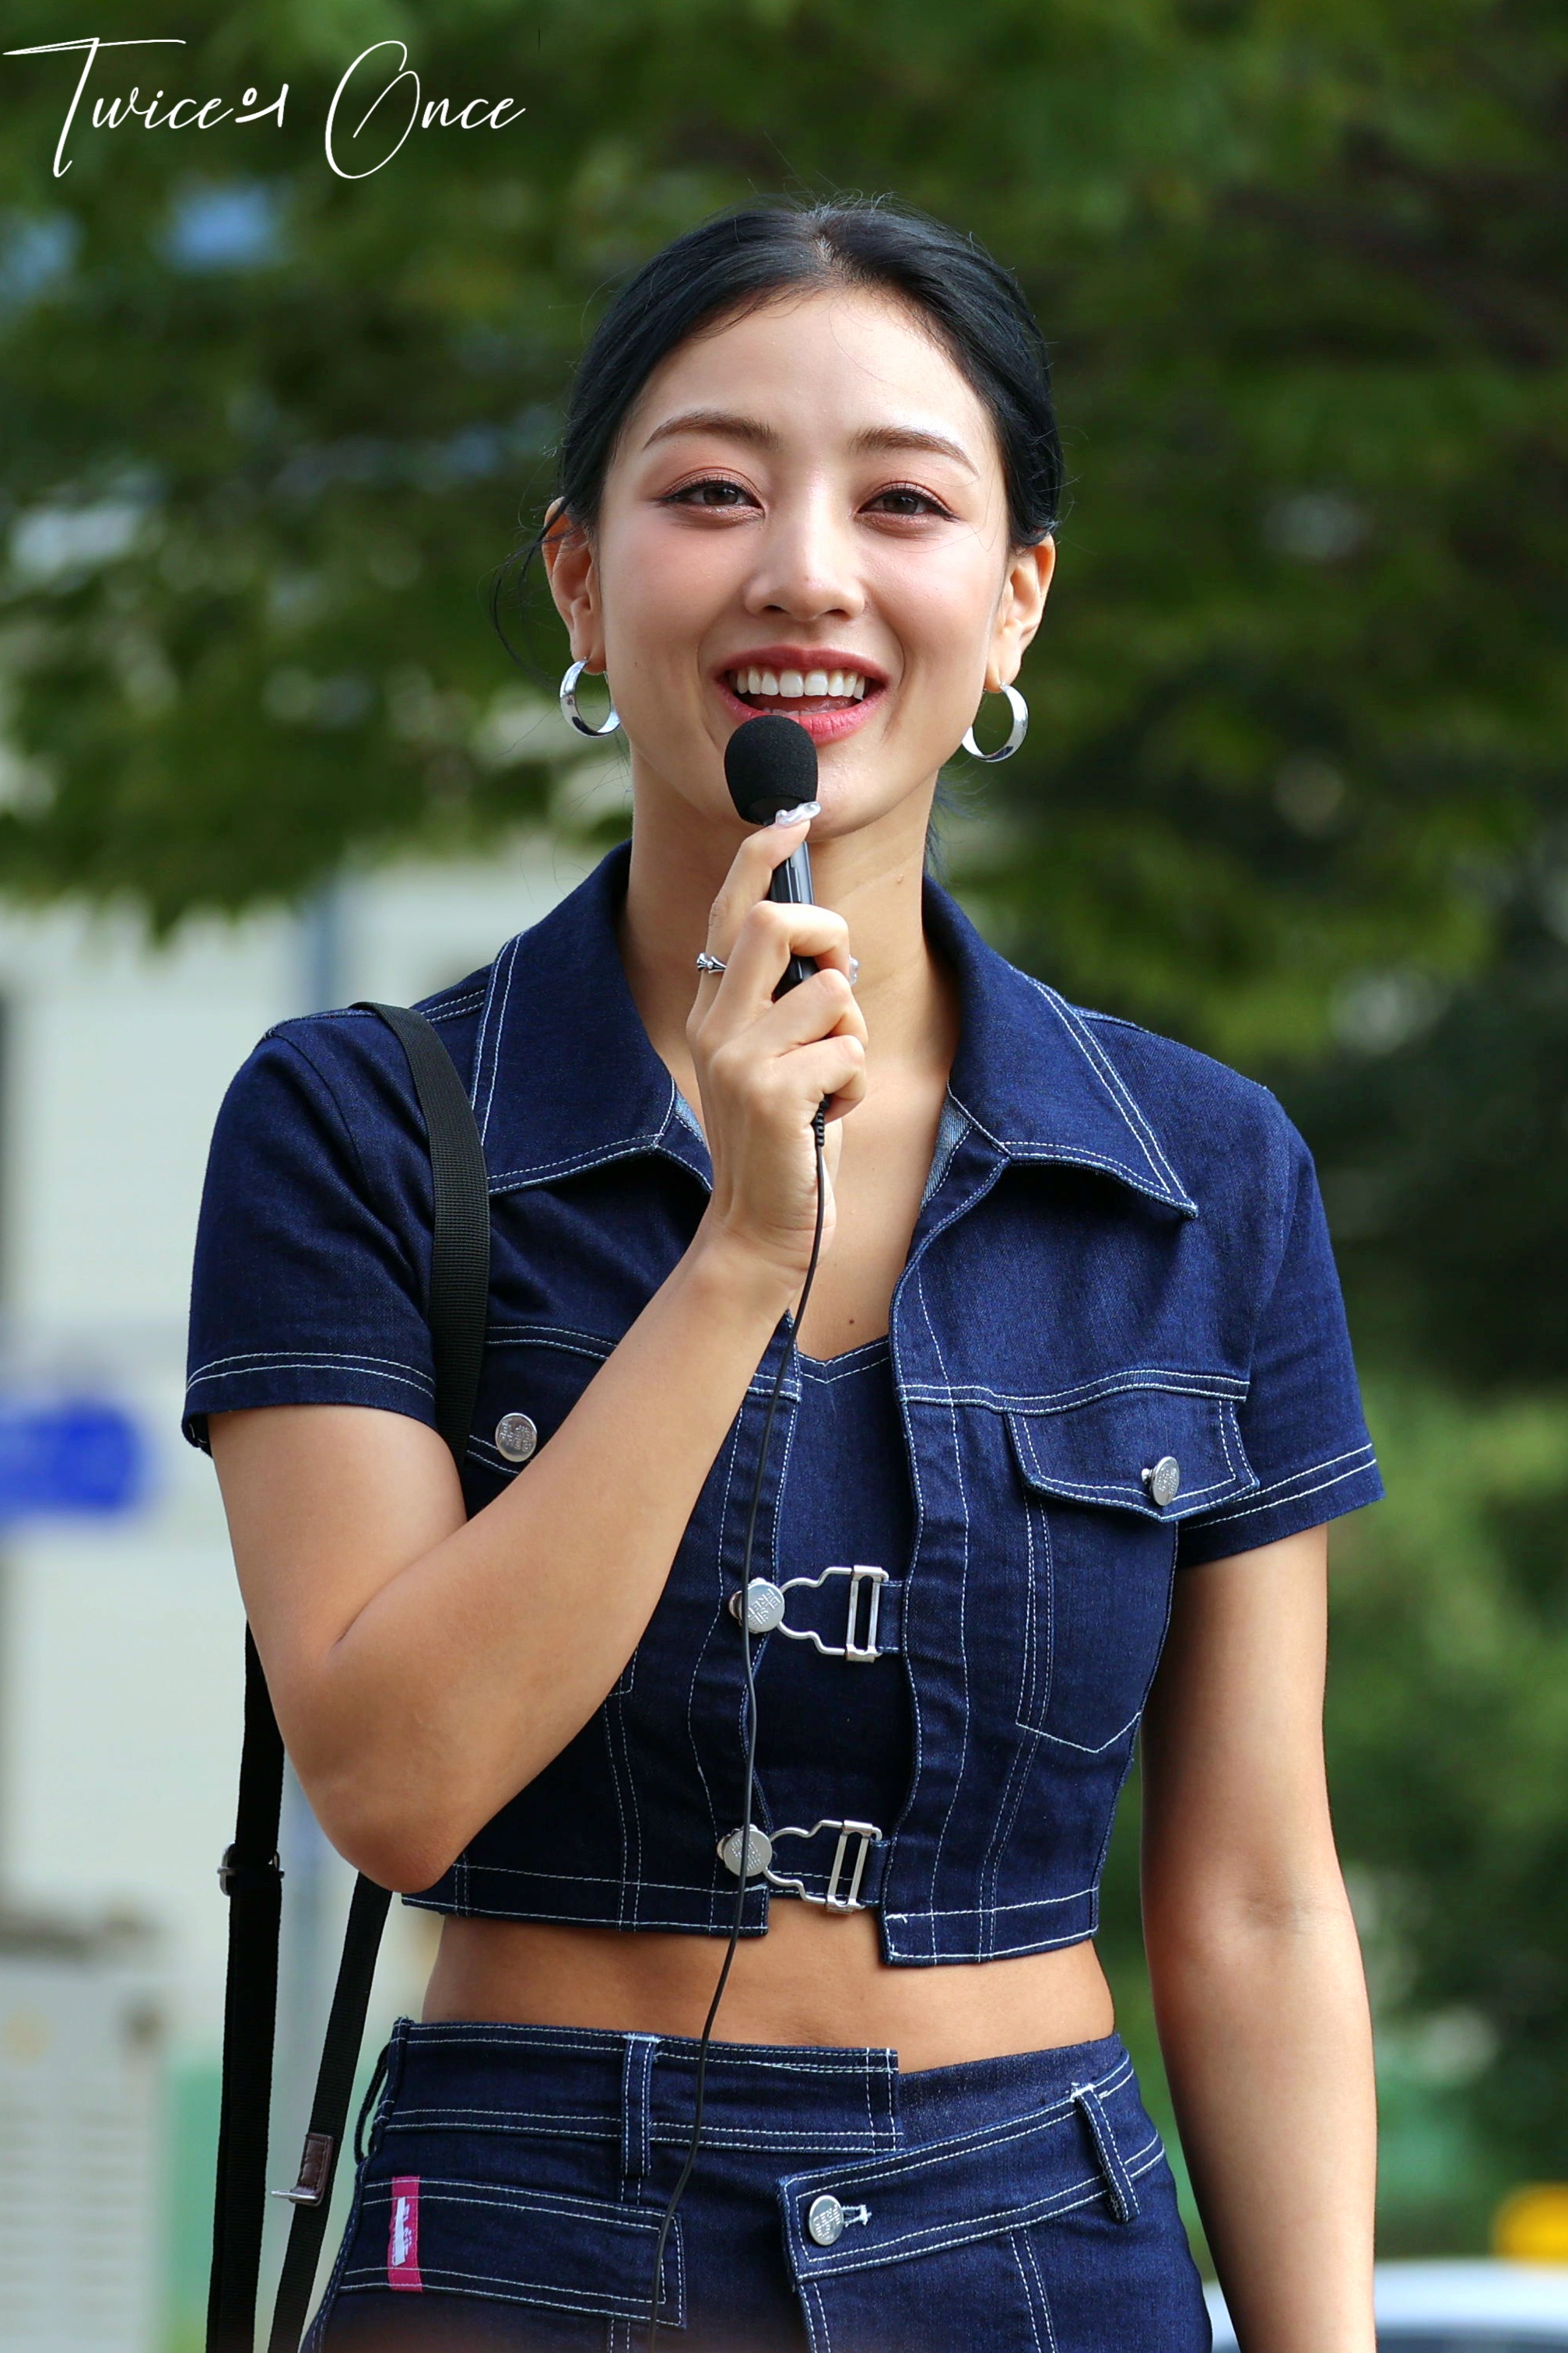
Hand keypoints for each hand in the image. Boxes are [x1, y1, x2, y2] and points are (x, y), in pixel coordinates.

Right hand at [686, 816, 866, 1289]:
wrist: (763, 1230)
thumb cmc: (788, 1139)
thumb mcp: (780, 1057)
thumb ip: (790, 1001)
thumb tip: (829, 939)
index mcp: (713, 1009)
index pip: (730, 910)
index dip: (762, 858)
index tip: (792, 822)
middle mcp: (714, 1024)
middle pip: (774, 922)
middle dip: (830, 935)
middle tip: (840, 981)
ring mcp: (737, 1059)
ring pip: (830, 992)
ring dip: (854, 1037)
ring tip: (832, 1082)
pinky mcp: (771, 1096)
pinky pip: (848, 1051)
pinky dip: (857, 1083)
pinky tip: (831, 1118)